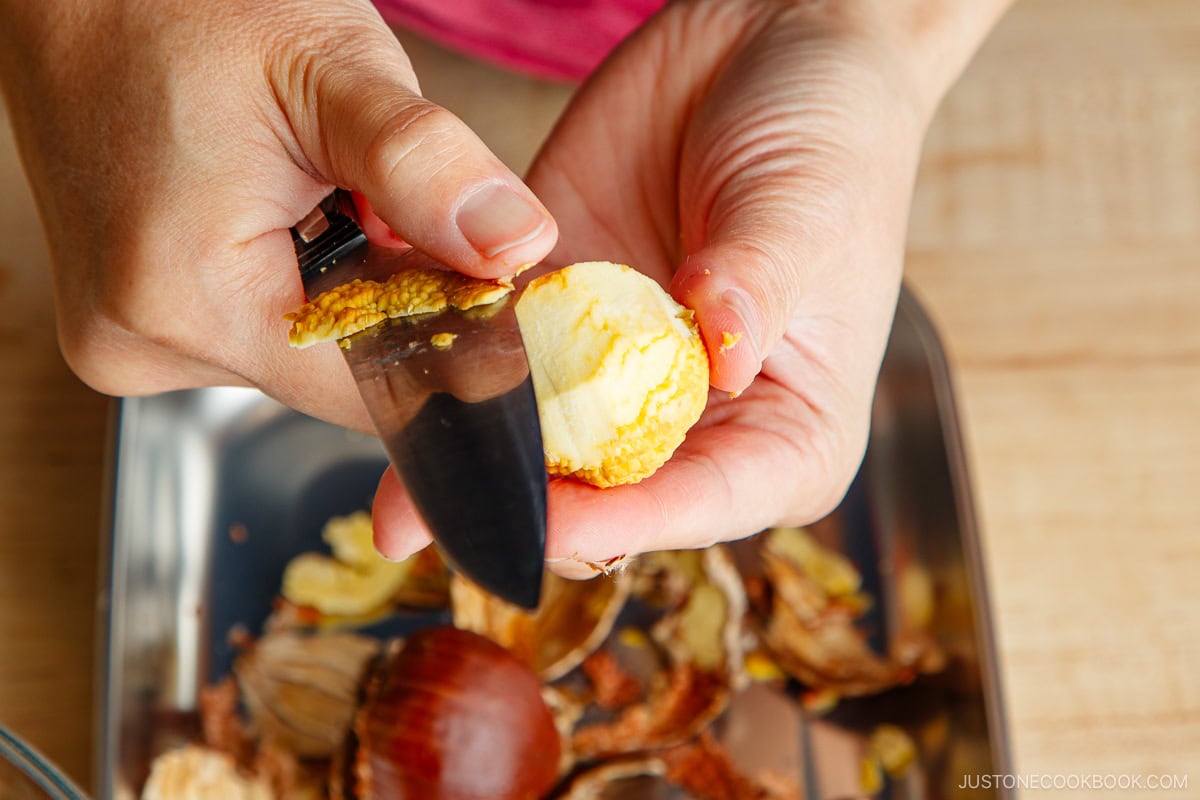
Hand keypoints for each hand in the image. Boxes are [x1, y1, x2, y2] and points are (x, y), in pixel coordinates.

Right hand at [0, 0, 556, 427]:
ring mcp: (128, 337)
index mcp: (188, 296)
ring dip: (333, 288)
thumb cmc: (187, 8)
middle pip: (332, 375)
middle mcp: (142, 341)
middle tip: (369, 201)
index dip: (439, 341)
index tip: (472, 285)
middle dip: (380, 298)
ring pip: (295, 354)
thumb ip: (429, 169)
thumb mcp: (333, 73)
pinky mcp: (129, 321)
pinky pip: (249, 331)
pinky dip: (286, 283)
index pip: (366, 392)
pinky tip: (274, 215)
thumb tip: (516, 247)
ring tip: (307, 194)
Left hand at [373, 0, 1009, 572]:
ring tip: (400, 490)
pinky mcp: (557, 312)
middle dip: (529, 505)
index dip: (627, 521)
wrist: (766, 42)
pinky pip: (498, 352)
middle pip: (609, 491)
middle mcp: (696, 420)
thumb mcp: (810, 210)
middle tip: (443, 516)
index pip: (708, 502)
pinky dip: (451, 369)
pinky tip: (402, 387)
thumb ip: (759, 284)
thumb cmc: (832, 138)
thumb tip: (722, 351)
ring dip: (472, 453)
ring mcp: (618, 369)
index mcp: (786, 432)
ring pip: (538, 437)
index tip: (552, 526)